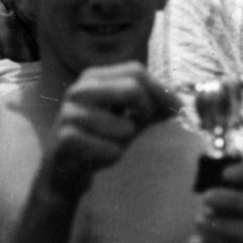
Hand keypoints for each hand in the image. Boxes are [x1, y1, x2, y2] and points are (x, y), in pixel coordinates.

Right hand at [40, 62, 178, 199]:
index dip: (161, 89)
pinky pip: (109, 148)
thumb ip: (151, 108)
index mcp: (94, 77)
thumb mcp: (128, 119)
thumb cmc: (98, 140)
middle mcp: (79, 89)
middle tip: (139, 128)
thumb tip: (178, 103)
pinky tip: (101, 158)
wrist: (64, 172)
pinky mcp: (65, 140)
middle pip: (132, 88)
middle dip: (146, 113)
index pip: (135, 70)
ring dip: (126, 141)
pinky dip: (113, 156)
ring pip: (123, 125)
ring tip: (112, 145)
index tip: (177, 108)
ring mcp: (69, 113)